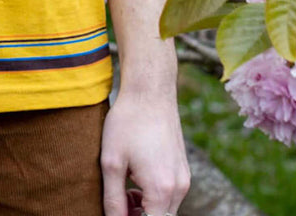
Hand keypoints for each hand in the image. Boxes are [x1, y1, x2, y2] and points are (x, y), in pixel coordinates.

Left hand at [100, 88, 189, 215]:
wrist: (149, 92)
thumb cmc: (128, 122)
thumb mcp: (111, 162)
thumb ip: (113, 199)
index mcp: (161, 190)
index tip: (117, 210)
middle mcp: (179, 188)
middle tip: (118, 200)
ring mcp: (184, 178)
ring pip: (165, 209)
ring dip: (145, 208)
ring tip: (124, 189)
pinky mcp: (183, 169)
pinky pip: (170, 195)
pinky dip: (154, 196)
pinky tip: (136, 179)